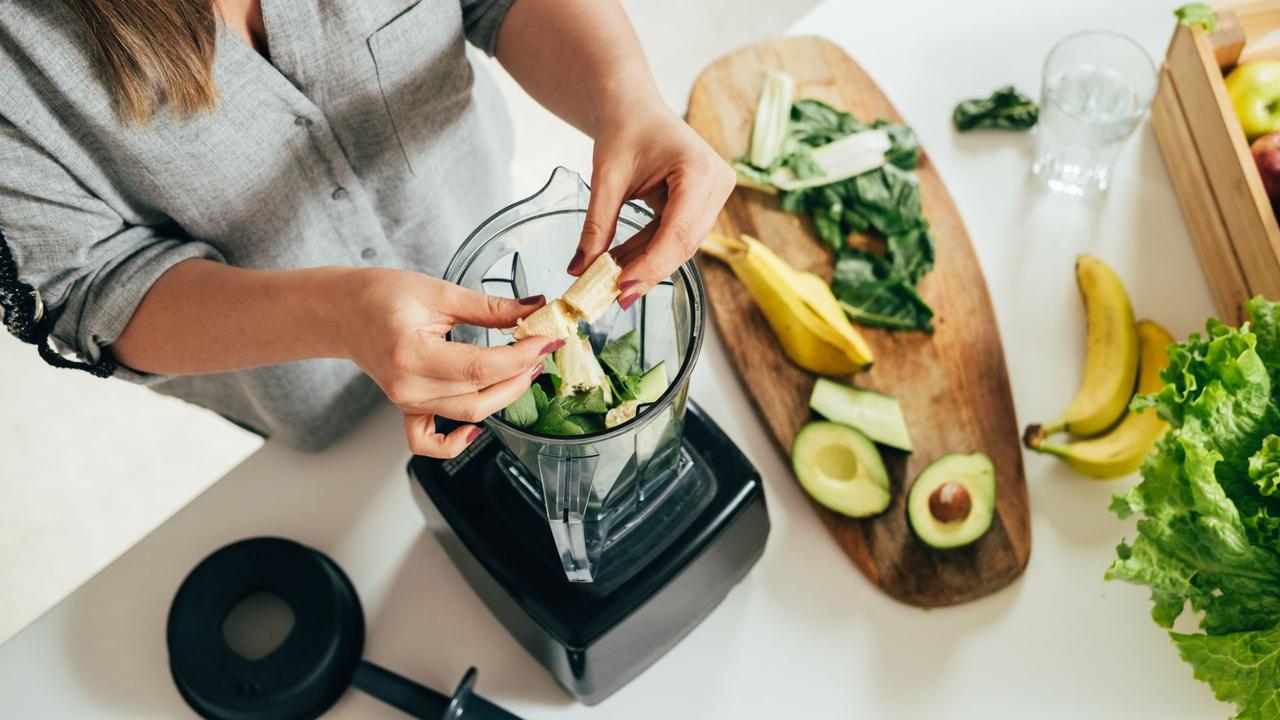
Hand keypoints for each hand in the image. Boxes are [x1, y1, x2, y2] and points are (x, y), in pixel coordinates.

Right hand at [337, 269, 562, 457]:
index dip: (521, 356)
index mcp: (411, 354)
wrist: (343, 311)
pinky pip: (429, 442)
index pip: (481, 367)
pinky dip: (455, 442)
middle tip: (541, 349)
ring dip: (504, 395)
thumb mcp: (438, 291)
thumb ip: (489, 306)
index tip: (546, 341)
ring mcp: (406, 402)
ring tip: (524, 368)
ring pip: (468, 414)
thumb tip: (533, 309)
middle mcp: (408, 386)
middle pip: (479, 395)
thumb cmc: (380, 296)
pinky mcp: (407, 408)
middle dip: (520, 375)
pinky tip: (476, 429)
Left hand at [570, 106, 735, 308]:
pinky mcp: (705, 202)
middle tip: (615, 298)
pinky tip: (624, 265)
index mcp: (699, 169)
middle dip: (648, 271)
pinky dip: (651, 251)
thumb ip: (596, 226)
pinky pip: (678, 236)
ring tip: (614, 283)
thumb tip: (580, 270)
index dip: (651, 265)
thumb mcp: (606, 178)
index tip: (622, 288)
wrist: (634, 105)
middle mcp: (717, 182)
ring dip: (648, 264)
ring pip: (682, 245)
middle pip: (684, 243)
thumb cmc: (624, 128)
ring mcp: (715, 193)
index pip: (678, 231)